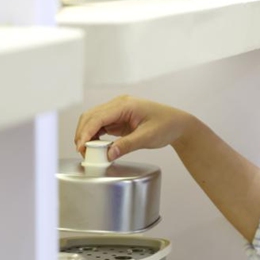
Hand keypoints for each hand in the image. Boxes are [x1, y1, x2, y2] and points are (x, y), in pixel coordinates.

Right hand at [74, 95, 194, 160]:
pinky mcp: (119, 118)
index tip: (81, 147)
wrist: (178, 124)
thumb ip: (127, 145)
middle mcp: (118, 105)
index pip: (97, 117)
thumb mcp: (147, 137)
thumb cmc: (167, 126)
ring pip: (93, 120)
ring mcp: (118, 111)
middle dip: (83, 134)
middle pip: (91, 116)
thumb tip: (108, 155)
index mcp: (125, 105)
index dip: (86, 132)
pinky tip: (95, 146)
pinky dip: (95, 135)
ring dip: (87, 134)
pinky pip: (101, 125)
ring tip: (87, 152)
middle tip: (82, 152)